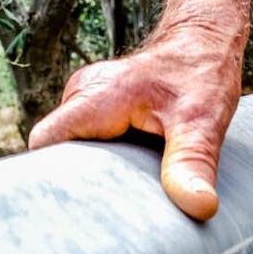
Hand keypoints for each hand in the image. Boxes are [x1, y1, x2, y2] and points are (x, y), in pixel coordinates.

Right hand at [25, 22, 243, 220]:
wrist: (206, 42)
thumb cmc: (202, 73)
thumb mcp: (203, 120)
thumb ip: (194, 161)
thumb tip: (200, 206)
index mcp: (96, 96)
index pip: (46, 142)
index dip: (51, 177)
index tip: (76, 209)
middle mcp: (83, 95)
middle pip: (56, 152)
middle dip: (77, 182)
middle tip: (109, 211)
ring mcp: (87, 102)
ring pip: (71, 150)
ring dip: (93, 174)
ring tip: (122, 197)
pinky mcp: (97, 110)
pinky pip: (85, 144)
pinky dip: (104, 165)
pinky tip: (129, 180)